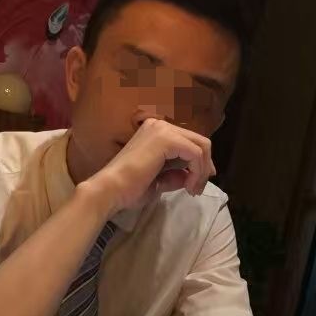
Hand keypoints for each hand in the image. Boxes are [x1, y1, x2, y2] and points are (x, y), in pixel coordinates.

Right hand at [86, 117, 215, 215]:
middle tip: (199, 187)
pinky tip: (189, 186)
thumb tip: (190, 176)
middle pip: (198, 141)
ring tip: (194, 189)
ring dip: (202, 170)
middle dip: (204, 165)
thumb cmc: (128, 189)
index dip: (199, 163)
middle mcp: (159, 125)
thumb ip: (174, 175)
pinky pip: (196, 153)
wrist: (111, 190)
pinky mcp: (168, 139)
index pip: (187, 142)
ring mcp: (163, 129)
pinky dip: (198, 171)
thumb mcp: (158, 181)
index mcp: (154, 132)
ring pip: (201, 145)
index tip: (197, 183)